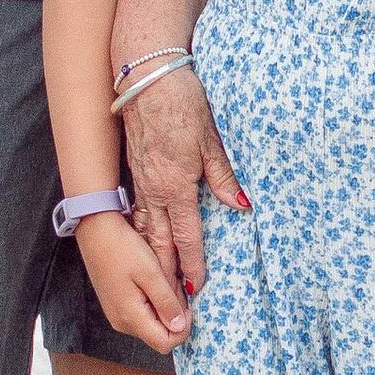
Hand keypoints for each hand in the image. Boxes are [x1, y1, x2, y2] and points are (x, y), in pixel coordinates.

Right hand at [77, 209, 190, 352]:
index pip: (165, 343)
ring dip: (164, 309)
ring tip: (163, 282)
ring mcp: (117, 314)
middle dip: (174, 317)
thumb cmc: (122, 248)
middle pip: (158, 336)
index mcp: (130, 317)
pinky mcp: (116, 305)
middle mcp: (122, 322)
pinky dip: (153, 303)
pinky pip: (141, 314)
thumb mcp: (151, 273)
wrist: (95, 230)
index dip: (183, 329)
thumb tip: (180, 326)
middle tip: (176, 288)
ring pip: (151, 325)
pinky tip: (152, 282)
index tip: (188, 304)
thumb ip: (166, 302)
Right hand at [120, 64, 246, 311]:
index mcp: (176, 185)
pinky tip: (143, 238)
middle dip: (166, 272)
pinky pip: (136, 208)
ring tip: (156, 279)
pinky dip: (140, 230)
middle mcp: (153, 188)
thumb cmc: (182, 103)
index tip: (196, 288)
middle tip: (171, 300)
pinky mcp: (134, 167)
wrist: (145, 75)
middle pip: (159, 240)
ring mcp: (140, 179)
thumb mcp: (211, 139)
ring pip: (143, 227)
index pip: (186, 235)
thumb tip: (240, 205)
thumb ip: (223, 175)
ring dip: (151, 255)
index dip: (192, 263)